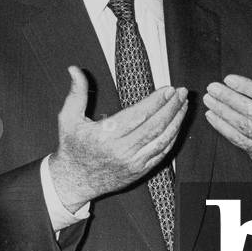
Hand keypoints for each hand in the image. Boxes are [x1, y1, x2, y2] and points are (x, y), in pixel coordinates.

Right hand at [48, 67, 187, 211]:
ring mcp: (133, 163)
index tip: (169, 89)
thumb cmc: (72, 147)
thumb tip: (74, 69)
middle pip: (155, 126)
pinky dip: (172, 137)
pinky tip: (177, 125)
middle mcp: (122, 150)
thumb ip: (76, 92)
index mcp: (105, 135)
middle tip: (182, 92)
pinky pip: (161, 153)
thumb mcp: (68, 118)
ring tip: (184, 105)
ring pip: (162, 140)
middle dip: (172, 107)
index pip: (139, 115)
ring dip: (176, 121)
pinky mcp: (139, 171)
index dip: (157, 101)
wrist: (74, 181)